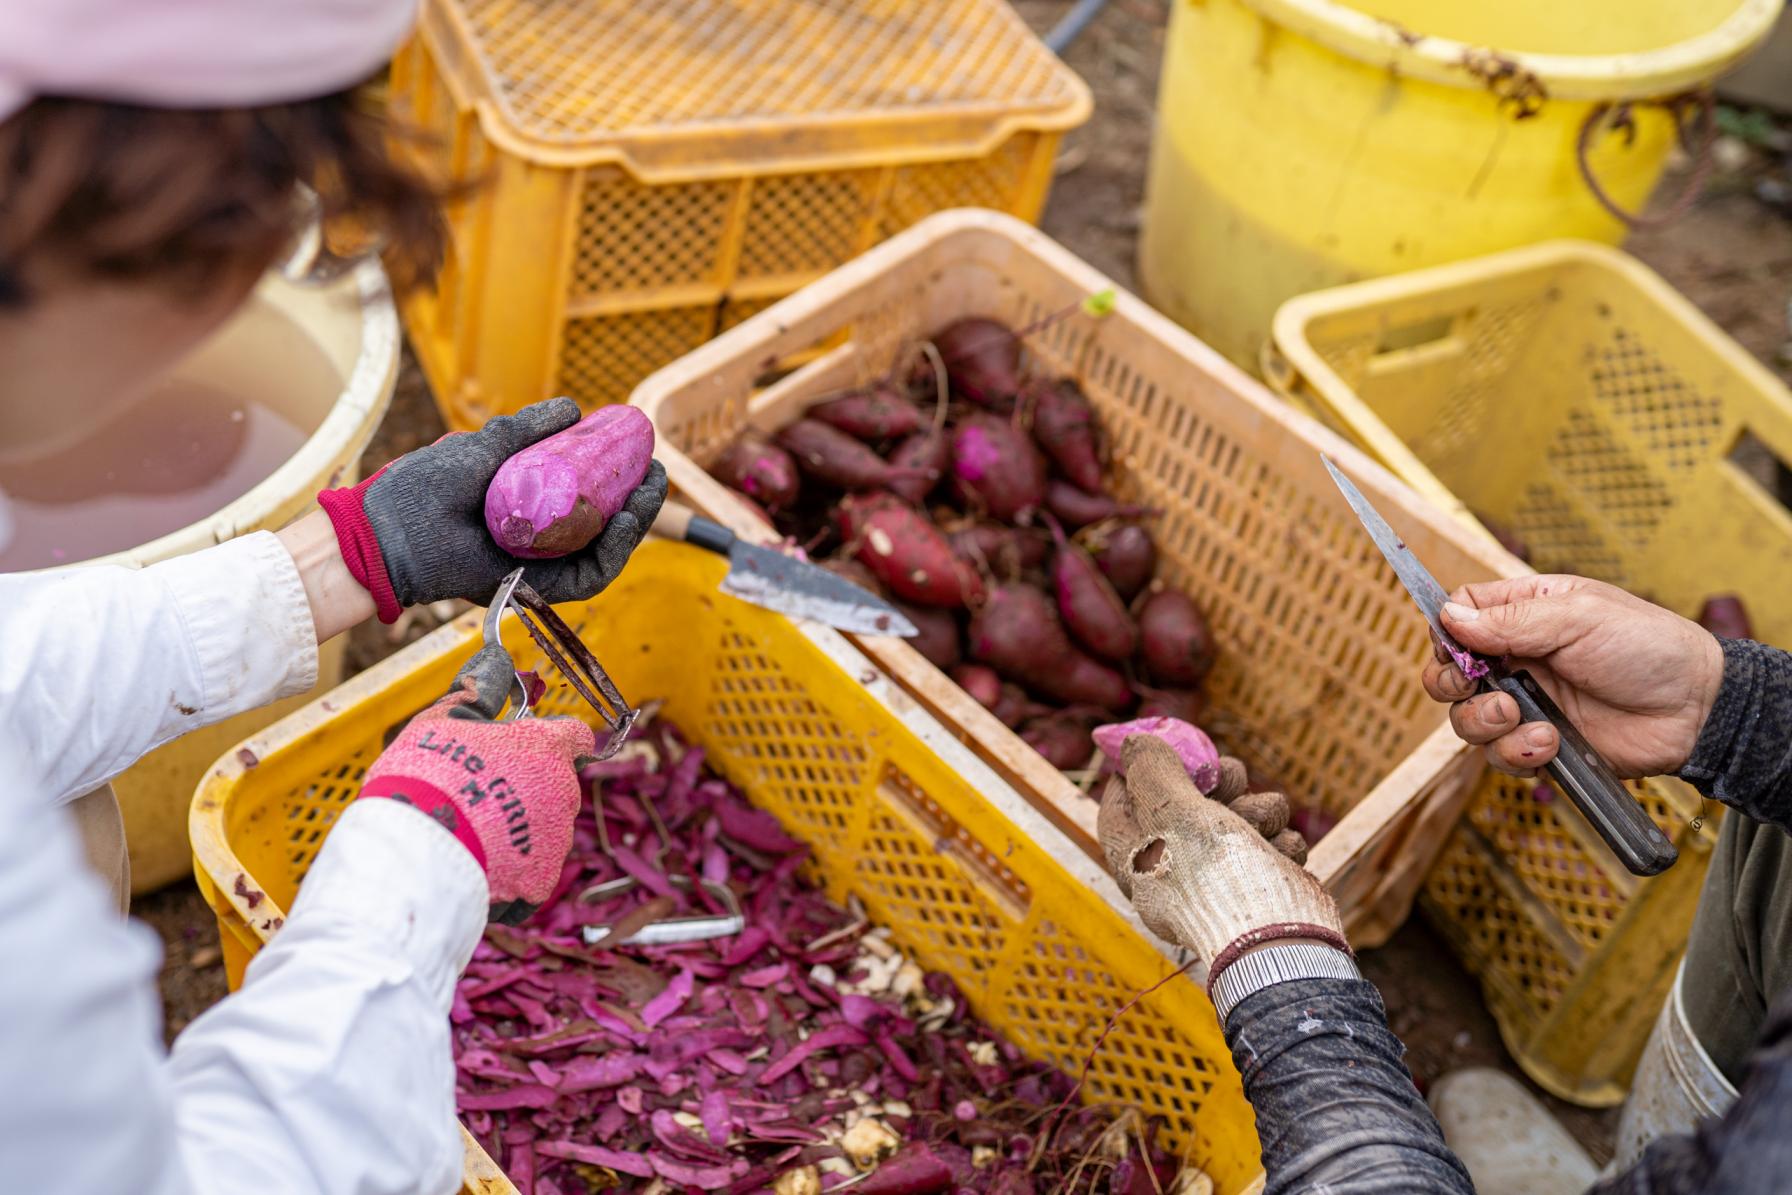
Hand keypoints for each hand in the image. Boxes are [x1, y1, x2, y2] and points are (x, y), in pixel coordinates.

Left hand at [318, 398, 668, 620]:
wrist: (388, 533)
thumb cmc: (420, 492)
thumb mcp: (483, 449)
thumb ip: (525, 432)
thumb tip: (575, 409)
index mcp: (526, 509)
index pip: (584, 498)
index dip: (616, 478)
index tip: (637, 451)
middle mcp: (538, 541)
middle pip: (604, 527)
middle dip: (638, 502)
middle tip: (655, 472)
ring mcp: (539, 567)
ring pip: (605, 553)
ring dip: (636, 525)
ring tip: (649, 492)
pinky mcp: (537, 590)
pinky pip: (590, 576)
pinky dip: (614, 551)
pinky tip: (626, 521)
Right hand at [355, 643, 594, 922]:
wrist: (415, 848)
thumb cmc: (425, 776)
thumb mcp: (441, 720)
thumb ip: (476, 696)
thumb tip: (494, 664)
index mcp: (547, 747)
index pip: (575, 737)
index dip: (554, 743)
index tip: (530, 750)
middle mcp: (564, 790)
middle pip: (555, 787)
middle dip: (527, 790)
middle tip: (479, 798)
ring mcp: (557, 838)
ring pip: (544, 831)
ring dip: (518, 831)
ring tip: (471, 835)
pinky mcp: (543, 879)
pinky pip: (531, 872)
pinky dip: (511, 871)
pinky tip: (478, 865)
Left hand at [1097, 735, 1343, 984]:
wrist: (1282, 938)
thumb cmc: (1215, 875)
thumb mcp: (1172, 811)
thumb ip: (1152, 772)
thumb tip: (1131, 744)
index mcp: (1136, 861)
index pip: (1119, 807)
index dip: (1136, 772)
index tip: (1159, 748)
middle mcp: (1174, 871)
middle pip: (1185, 802)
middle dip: (1215, 783)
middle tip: (1227, 777)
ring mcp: (1222, 878)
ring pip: (1238, 816)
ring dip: (1256, 811)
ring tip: (1258, 824)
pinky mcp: (1264, 882)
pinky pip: (1269, 842)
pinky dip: (1278, 842)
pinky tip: (1279, 854)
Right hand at [1423, 575, 1723, 778]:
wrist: (1696, 711)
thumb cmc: (1650, 648)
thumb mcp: (1579, 617)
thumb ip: (1510, 620)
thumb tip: (1449, 618)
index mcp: (1525, 614)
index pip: (1459, 614)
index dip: (1448, 632)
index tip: (1457, 648)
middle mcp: (1517, 658)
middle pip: (1448, 672)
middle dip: (1452, 683)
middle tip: (1478, 686)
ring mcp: (1527, 703)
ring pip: (1466, 719)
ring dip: (1485, 723)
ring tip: (1522, 718)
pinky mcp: (1539, 744)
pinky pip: (1500, 756)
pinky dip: (1518, 754)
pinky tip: (1550, 742)